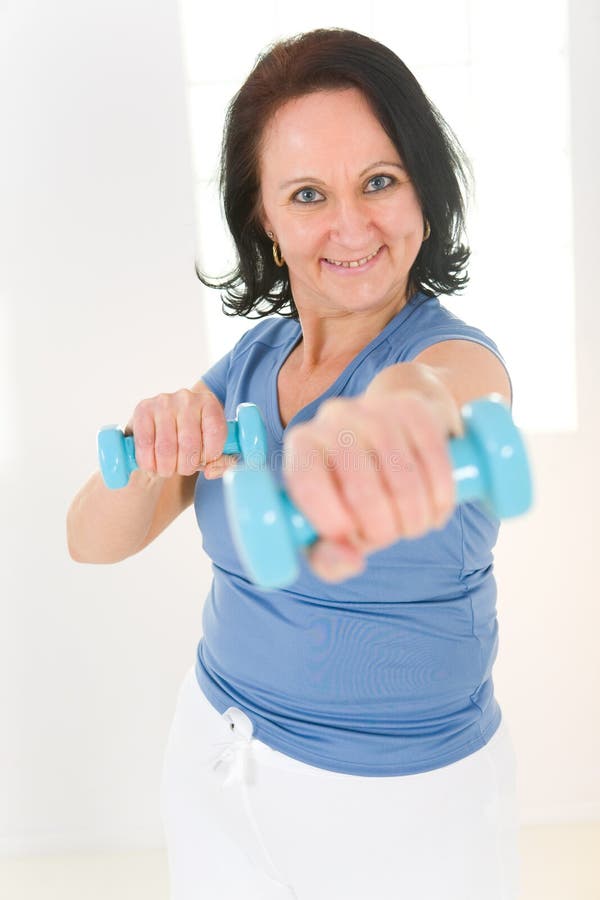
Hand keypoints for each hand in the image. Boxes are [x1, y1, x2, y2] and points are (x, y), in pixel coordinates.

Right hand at [125, 386, 237, 480]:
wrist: (159, 430)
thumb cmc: (191, 441)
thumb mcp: (211, 449)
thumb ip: (221, 463)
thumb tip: (212, 471)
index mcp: (209, 403)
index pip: (216, 431)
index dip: (210, 454)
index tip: (203, 461)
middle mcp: (187, 398)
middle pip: (190, 443)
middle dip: (186, 466)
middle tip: (183, 470)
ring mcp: (164, 401)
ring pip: (166, 446)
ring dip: (167, 467)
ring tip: (167, 470)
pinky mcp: (143, 409)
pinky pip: (146, 443)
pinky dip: (149, 462)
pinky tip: (152, 466)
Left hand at [281, 388, 462, 581]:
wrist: (398, 436)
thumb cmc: (357, 494)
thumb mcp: (334, 530)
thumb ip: (329, 558)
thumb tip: (349, 560)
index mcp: (302, 446)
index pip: (306, 481)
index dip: (329, 518)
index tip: (350, 538)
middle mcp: (333, 419)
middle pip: (359, 485)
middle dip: (381, 529)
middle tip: (388, 537)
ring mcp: (374, 409)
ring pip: (401, 475)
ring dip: (414, 517)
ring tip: (413, 526)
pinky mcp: (413, 407)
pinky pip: (433, 457)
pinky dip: (440, 494)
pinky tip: (435, 508)